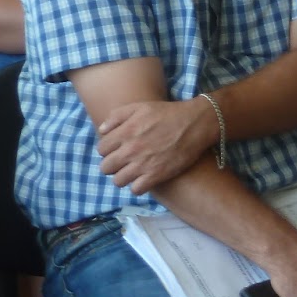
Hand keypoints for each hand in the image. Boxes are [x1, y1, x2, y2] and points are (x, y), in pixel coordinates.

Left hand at [97, 98, 215, 194]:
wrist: (195, 124)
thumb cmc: (168, 113)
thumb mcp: (141, 107)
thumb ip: (116, 116)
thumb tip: (102, 131)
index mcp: (125, 132)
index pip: (101, 149)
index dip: (108, 149)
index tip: (117, 148)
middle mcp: (131, 150)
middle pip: (105, 168)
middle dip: (113, 164)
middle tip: (124, 160)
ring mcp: (143, 164)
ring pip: (118, 181)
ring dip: (124, 176)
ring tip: (133, 171)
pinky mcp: (156, 175)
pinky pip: (136, 190)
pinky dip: (138, 185)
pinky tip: (145, 178)